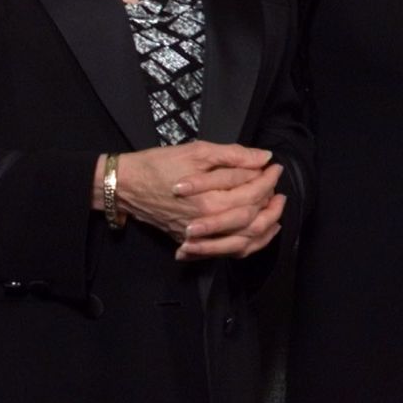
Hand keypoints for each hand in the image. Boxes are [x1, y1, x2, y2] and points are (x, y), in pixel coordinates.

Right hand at [110, 141, 276, 244]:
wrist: (125, 186)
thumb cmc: (159, 165)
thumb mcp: (197, 152)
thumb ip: (233, 156)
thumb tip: (263, 157)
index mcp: (210, 201)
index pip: (252, 192)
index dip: (268, 178)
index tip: (274, 166)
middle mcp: (207, 224)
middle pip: (252, 219)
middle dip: (271, 201)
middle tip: (277, 184)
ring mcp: (199, 237)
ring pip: (244, 241)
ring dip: (265, 226)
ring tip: (276, 208)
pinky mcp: (193, 242)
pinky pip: (227, 251)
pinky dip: (248, 244)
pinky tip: (259, 231)